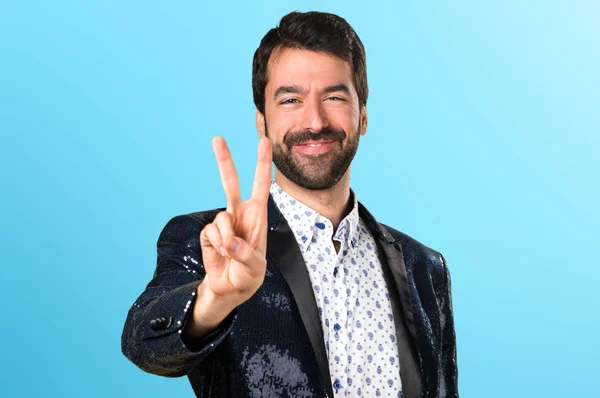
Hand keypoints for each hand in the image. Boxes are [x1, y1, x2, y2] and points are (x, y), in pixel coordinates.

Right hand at [199, 136, 271, 303]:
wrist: (230, 288)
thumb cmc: (250, 274)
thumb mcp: (255, 267)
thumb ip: (244, 253)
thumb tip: (228, 240)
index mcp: (257, 215)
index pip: (261, 184)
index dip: (262, 163)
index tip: (264, 142)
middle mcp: (239, 213)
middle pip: (230, 182)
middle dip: (224, 160)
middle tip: (217, 139)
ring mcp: (223, 222)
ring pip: (220, 219)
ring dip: (226, 240)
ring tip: (232, 254)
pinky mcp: (209, 233)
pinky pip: (210, 233)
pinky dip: (216, 246)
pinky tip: (221, 254)